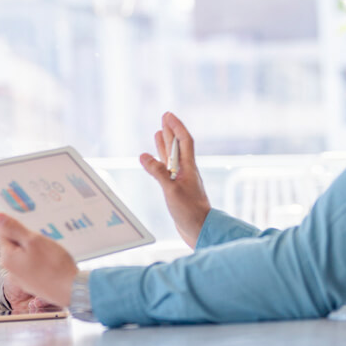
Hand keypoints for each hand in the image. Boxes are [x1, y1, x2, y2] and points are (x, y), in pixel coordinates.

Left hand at [0, 213, 76, 308]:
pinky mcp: (36, 285)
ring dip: (36, 249)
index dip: (16, 225)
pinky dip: (43, 260)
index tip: (30, 223)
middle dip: (28, 238)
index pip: (3, 234)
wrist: (74, 290)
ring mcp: (24, 280)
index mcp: (7, 259)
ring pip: (26, 256)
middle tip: (43, 236)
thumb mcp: (33, 241)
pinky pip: (35, 266)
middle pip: (15, 246)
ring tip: (50, 249)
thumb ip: (14, 229)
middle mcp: (12, 271)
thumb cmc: (54, 264)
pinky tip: (54, 260)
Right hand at [138, 111, 210, 247]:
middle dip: (171, 131)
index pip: (183, 141)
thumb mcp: (171, 190)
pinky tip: (155, 161)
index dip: (176, 127)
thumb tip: (143, 155)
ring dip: (166, 144)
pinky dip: (160, 161)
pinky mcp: (177, 190)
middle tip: (164, 117)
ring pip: (173, 158)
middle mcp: (186, 171)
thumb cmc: (190, 212)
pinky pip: (167, 170)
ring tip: (159, 133)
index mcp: (189, 168)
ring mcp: (182, 180)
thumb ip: (158, 172)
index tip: (168, 115)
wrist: (201, 231)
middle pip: (178, 146)